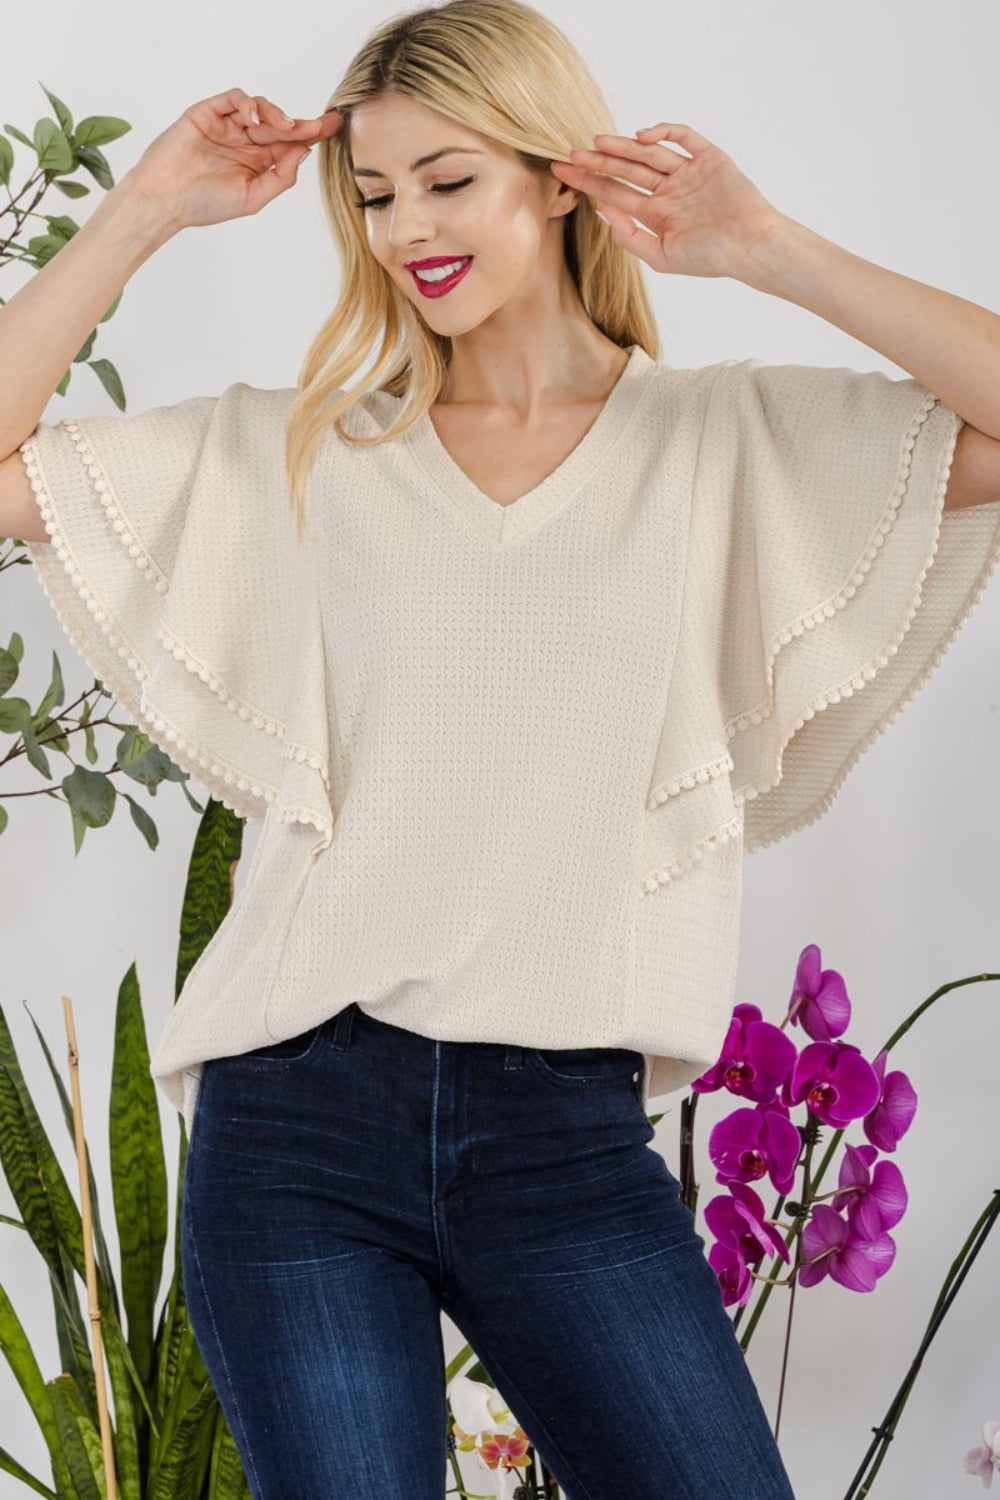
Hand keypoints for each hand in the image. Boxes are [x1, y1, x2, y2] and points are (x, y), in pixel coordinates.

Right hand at [124, 88, 343, 230]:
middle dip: (301, 124)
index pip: (289, 143)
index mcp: (257, 161)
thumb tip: (303, 152)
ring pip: (259, 108)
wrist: (165, 200)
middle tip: (320, 125)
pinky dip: (248, 104)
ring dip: (275, 114)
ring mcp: (226, 125)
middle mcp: (244, 141)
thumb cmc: (204, 204)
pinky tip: (255, 120)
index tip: (334, 127)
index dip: (312, 134)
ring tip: (284, 127)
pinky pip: (233, 99)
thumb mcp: (253, 198)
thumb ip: (280, 177)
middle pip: (279, 124)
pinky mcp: (208, 112)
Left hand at [550, 123, 787, 280]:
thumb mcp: (661, 257)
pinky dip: (663, 132)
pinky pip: (683, 138)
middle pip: (627, 171)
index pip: (616, 194)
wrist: (750, 247)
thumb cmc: (710, 258)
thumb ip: (630, 236)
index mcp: (657, 214)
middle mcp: (669, 191)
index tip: (563, 174)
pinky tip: (641, 136)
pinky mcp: (709, 158)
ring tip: (596, 143)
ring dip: (623, 147)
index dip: (589, 183)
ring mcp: (688, 173)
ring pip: (649, 153)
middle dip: (599, 163)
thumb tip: (601, 211)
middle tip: (570, 155)